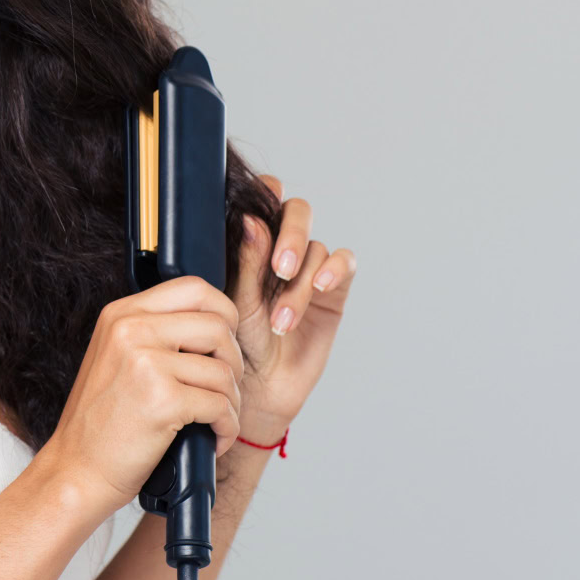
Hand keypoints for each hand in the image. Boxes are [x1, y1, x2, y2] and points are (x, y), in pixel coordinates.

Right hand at [47, 275, 243, 503]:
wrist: (76, 469)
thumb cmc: (102, 421)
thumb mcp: (117, 358)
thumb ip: (155, 333)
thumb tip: (217, 325)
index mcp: (121, 314)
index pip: (193, 287)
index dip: (223, 312)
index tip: (223, 343)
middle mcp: (131, 329)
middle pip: (218, 325)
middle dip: (234, 360)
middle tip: (223, 386)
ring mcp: (145, 362)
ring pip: (224, 370)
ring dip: (232, 401)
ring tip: (216, 420)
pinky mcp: (162, 400)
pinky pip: (220, 406)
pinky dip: (227, 428)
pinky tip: (213, 440)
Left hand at [231, 175, 355, 439]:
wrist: (258, 387)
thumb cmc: (236, 343)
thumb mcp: (236, 301)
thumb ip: (246, 261)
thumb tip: (252, 220)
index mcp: (249, 242)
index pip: (262, 199)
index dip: (266, 192)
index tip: (263, 205)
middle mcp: (280, 249)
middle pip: (297, 212)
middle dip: (291, 236)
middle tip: (281, 268)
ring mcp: (308, 268)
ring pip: (316, 249)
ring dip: (301, 283)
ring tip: (283, 319)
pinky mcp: (334, 290)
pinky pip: (344, 263)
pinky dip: (335, 270)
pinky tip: (320, 287)